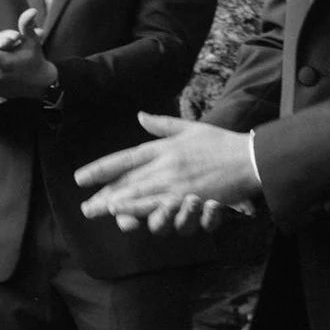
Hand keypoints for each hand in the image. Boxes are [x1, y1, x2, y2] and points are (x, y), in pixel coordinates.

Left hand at [74, 114, 260, 232]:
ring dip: (114, 203)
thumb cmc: (221, 142)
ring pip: (137, 193)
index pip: (124, 158)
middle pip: (126, 180)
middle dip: (103, 194)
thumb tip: (140, 115)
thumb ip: (162, 124)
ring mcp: (174, 181)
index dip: (100, 168)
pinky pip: (157, 204)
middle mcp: (164, 163)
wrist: (249, 157)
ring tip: (95, 211)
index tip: (81, 177)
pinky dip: (137, 208)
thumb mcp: (190, 127)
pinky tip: (122, 214)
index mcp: (163, 147)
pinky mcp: (186, 195)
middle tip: (85, 206)